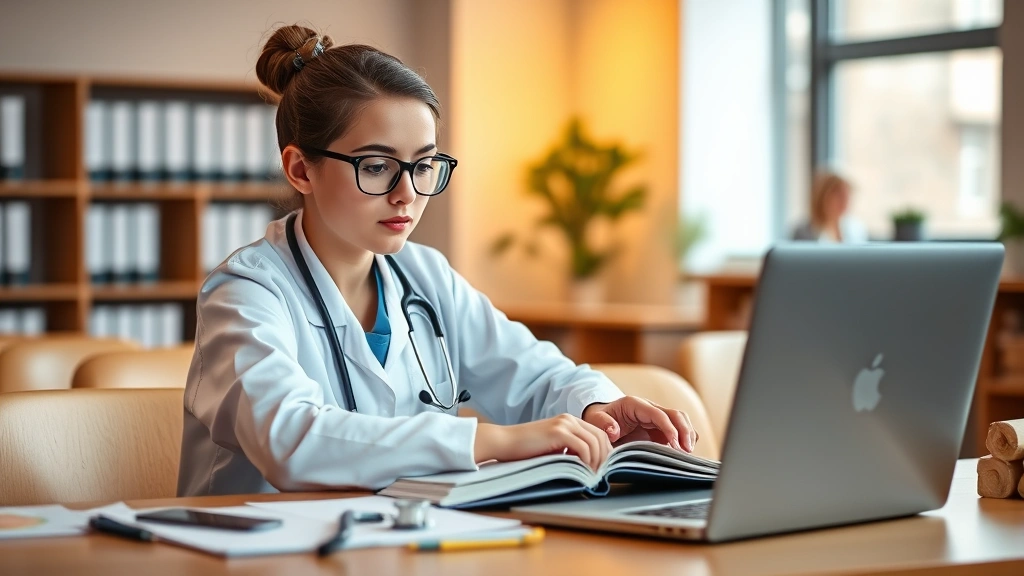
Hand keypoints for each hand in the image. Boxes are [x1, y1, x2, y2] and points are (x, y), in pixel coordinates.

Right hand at [473, 415, 612, 470]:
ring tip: (592, 476)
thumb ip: (569, 451)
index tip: (602, 468)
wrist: (503, 442)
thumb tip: (589, 466)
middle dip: (604, 458)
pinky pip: (583, 447)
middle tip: (600, 474)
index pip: (598, 434)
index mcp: (569, 421)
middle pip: (600, 437)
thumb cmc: (525, 450)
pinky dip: (587, 461)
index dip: (605, 452)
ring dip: (597, 461)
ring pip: (594, 442)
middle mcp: (569, 419)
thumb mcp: (552, 448)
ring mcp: (564, 424)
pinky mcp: (558, 432)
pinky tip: (583, 471)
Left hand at [581, 397, 697, 452]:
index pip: (658, 414)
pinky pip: (677, 430)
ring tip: (689, 453)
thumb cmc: (598, 418)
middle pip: (675, 414)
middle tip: (687, 451)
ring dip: (688, 434)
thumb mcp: (595, 420)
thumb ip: (603, 424)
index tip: (674, 444)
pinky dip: (684, 439)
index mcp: (635, 405)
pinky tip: (686, 451)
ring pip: (680, 421)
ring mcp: (656, 418)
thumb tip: (614, 431)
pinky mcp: (659, 428)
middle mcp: (649, 408)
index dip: (669, 428)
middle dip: (684, 431)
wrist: (600, 418)